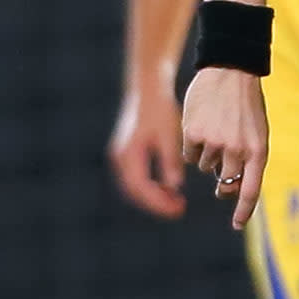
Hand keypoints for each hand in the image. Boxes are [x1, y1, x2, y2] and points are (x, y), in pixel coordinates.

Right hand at [109, 79, 188, 218]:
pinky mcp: (126, 152)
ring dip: (154, 196)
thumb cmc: (160, 109)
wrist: (147, 87)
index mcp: (128, 154)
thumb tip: (174, 187)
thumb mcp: (169, 135)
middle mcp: (120, 157)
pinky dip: (150, 186)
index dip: (159, 202)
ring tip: (177, 202)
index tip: (178, 210)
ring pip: (134, 186)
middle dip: (156, 203)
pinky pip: (136, 177)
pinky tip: (169, 188)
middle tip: (179, 210)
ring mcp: (121, 155)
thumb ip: (170, 161)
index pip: (141, 188)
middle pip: (135, 191)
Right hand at [179, 65, 268, 227]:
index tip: (237, 225)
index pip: (251, 190)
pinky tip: (201, 126)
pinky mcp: (193, 133)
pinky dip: (193, 146)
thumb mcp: (257, 132)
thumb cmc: (246, 104)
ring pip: (205, 166)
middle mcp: (237, 150)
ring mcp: (214, 142)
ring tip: (217, 130)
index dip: (243, 211)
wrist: (231, 70)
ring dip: (208, 155)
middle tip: (222, 182)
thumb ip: (248, 160)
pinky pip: (189, 154)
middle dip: (223, 184)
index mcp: (258, 150)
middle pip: (225, 181)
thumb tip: (228, 189)